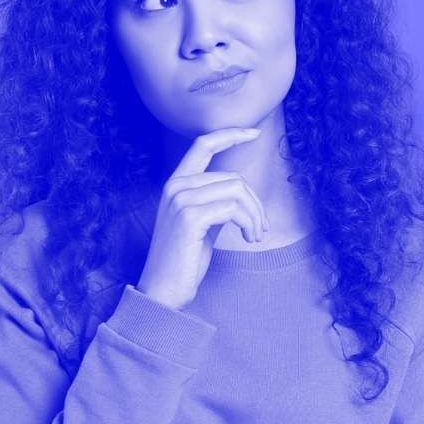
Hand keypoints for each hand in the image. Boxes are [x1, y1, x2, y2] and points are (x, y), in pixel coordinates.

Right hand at [137, 127, 268, 309]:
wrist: (162, 290)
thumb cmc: (183, 260)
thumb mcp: (201, 224)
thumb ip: (215, 202)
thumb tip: (242, 191)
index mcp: (175, 184)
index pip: (203, 144)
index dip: (230, 134)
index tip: (255, 132)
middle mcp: (175, 186)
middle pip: (233, 177)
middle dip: (255, 202)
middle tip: (261, 228)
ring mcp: (181, 200)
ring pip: (237, 190)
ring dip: (255, 214)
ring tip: (255, 235)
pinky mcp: (190, 217)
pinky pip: (234, 208)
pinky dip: (249, 223)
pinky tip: (249, 238)